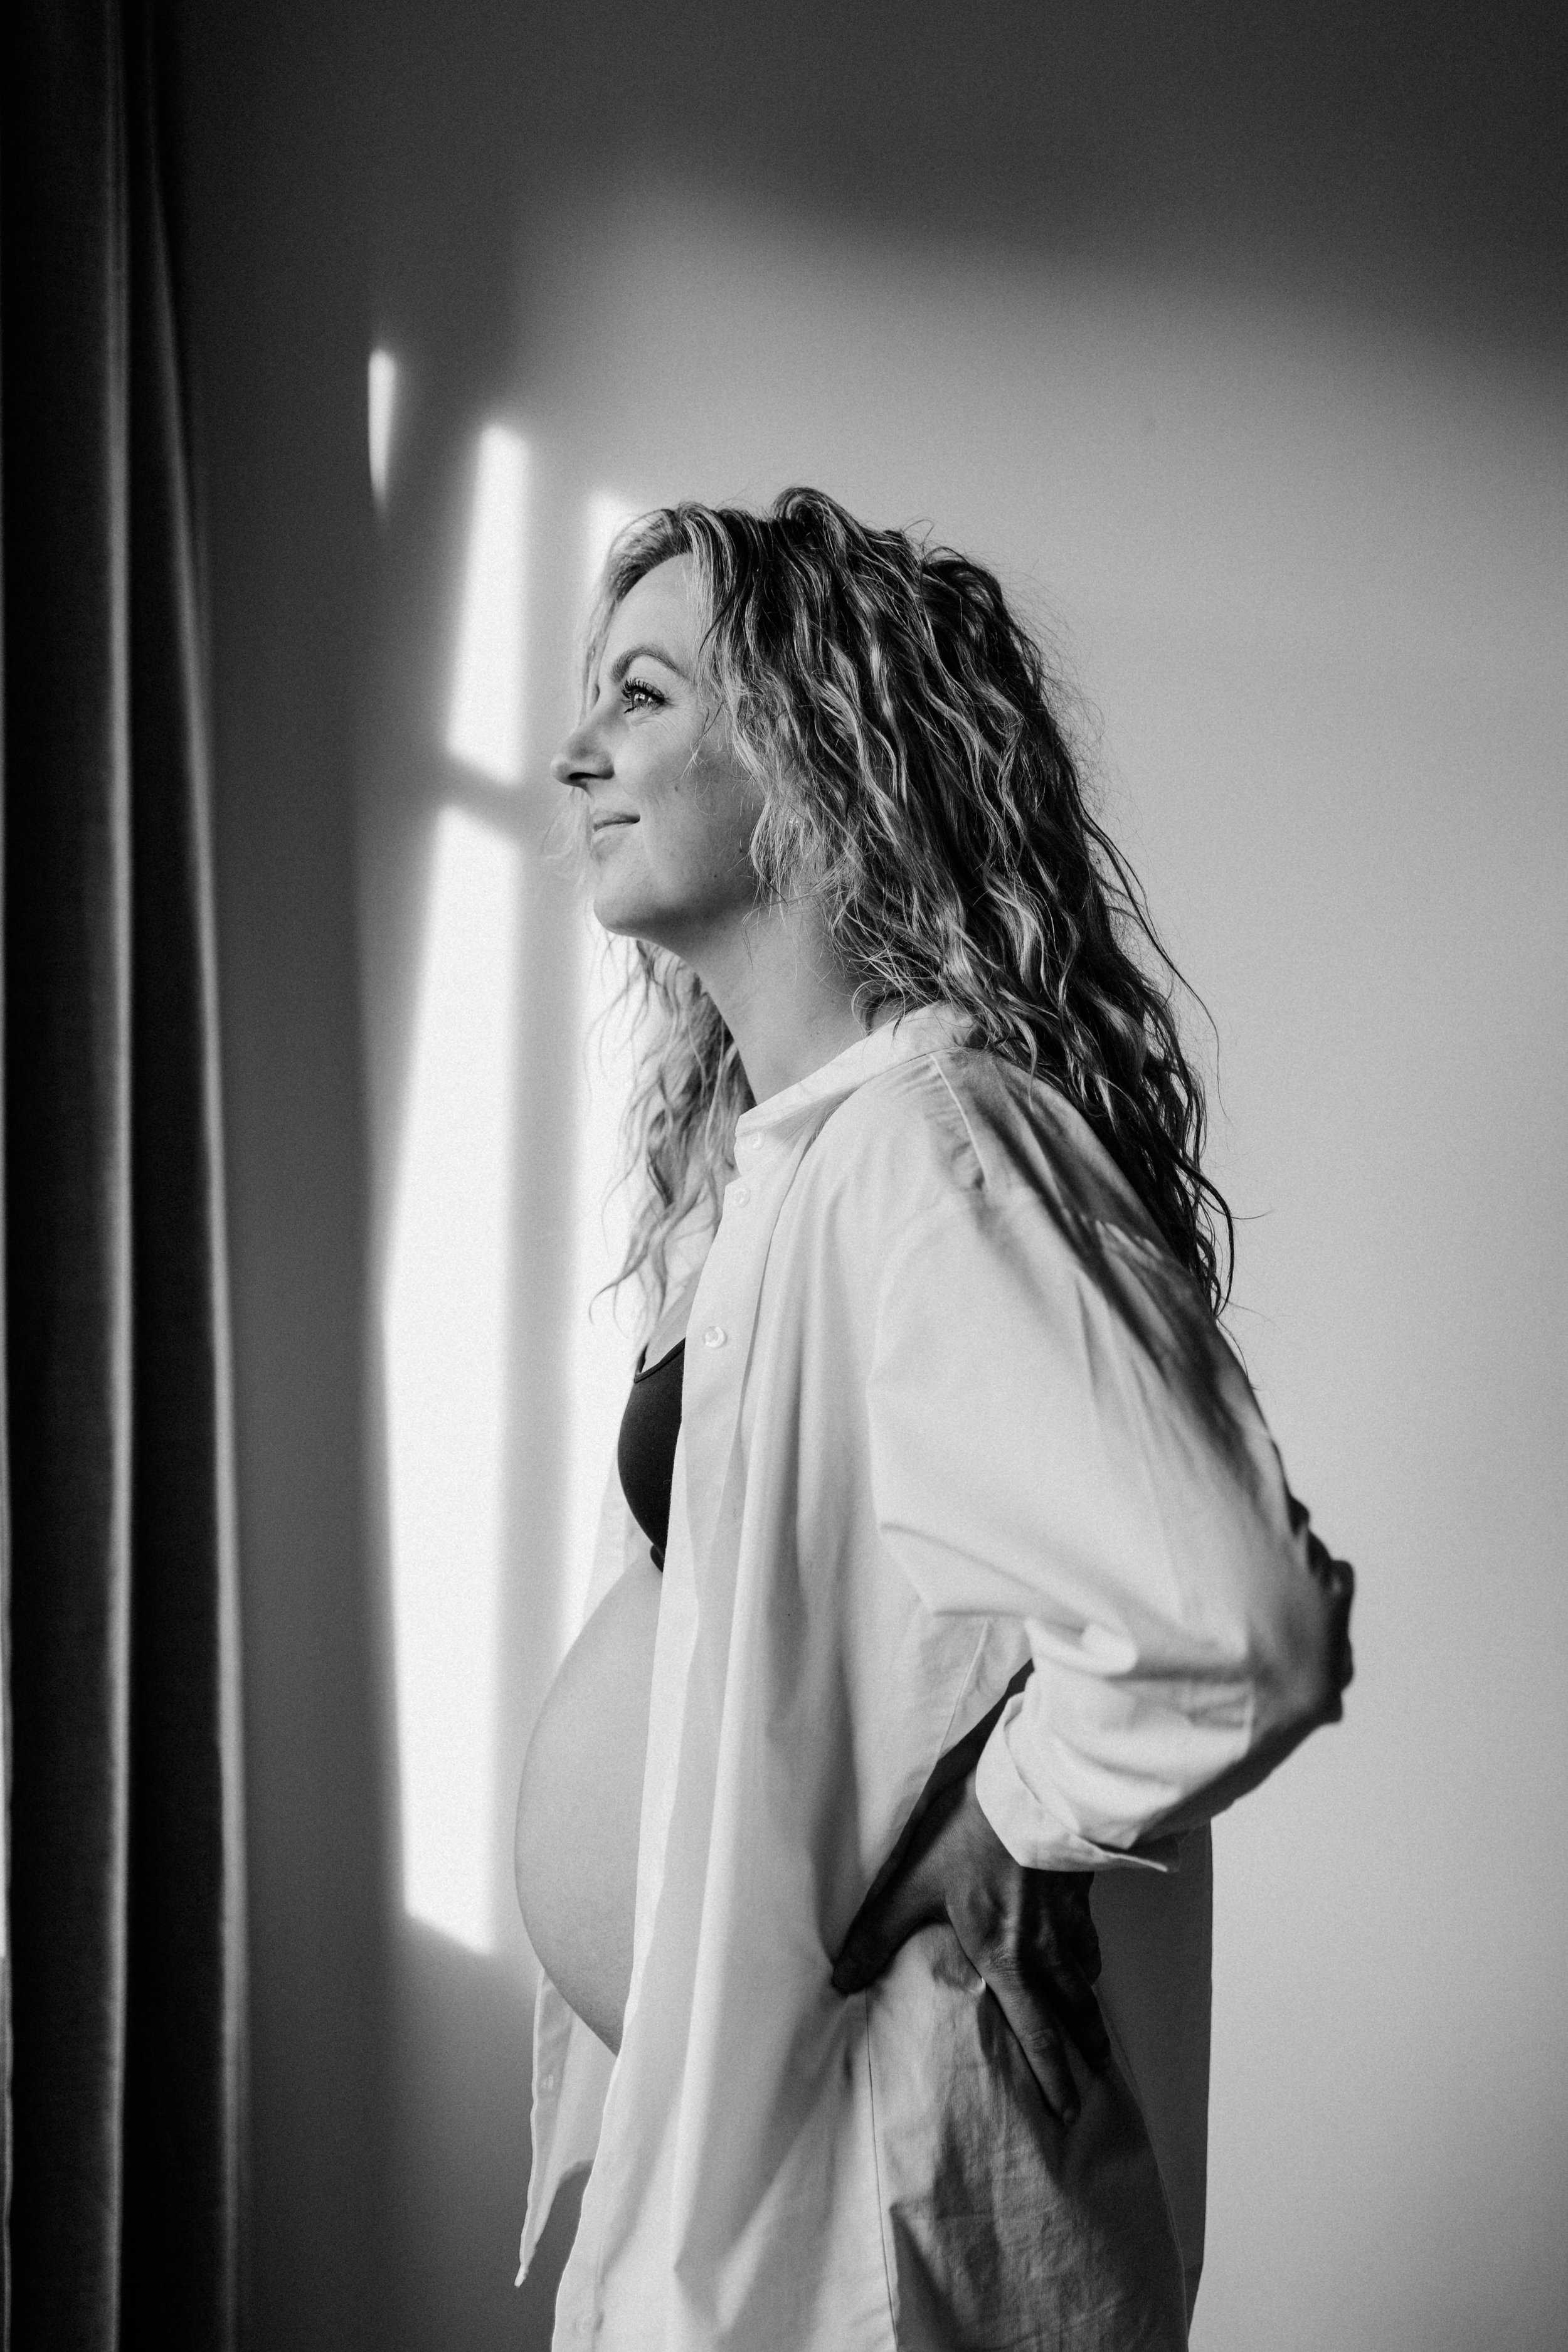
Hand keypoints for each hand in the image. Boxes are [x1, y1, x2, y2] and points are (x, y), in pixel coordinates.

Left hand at [831, 1765, 1109, 2124]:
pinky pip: (1090, 1934)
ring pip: (1086, 1974)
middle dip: (1085, 2050)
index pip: (1035, 2031)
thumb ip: (878, 1933)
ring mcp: (1068, 1919)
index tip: (1066, 2111)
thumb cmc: (972, 1836)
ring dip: (1090, 2005)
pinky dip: (1091, 1955)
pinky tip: (1088, 1953)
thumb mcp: (914, 1883)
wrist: (1032, 1789)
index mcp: (1005, 1957)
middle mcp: (1044, 1948)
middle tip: (1097, 2078)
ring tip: (1093, 2023)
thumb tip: (840, 1980)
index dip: (1052, 2076)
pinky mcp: (1080, 1888)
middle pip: (1074, 2011)